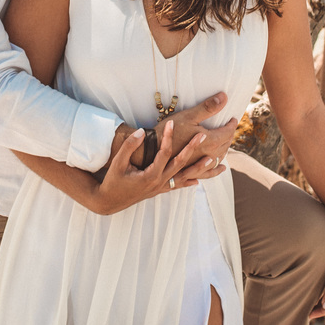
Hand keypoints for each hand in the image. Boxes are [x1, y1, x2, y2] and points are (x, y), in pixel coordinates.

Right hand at [89, 122, 214, 214]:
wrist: (109, 202)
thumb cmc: (113, 181)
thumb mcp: (118, 162)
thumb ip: (130, 146)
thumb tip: (141, 131)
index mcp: (150, 174)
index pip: (164, 152)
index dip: (168, 137)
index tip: (172, 123)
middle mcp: (159, 182)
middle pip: (181, 163)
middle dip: (193, 148)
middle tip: (204, 134)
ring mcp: (160, 188)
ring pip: (185, 177)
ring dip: (200, 168)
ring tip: (215, 161)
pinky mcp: (159, 191)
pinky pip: (178, 186)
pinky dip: (189, 182)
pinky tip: (198, 181)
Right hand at [163, 92, 235, 182]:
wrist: (152, 150)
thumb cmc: (170, 132)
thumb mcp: (189, 116)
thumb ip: (208, 108)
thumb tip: (224, 97)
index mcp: (210, 142)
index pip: (227, 133)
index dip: (231, 125)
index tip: (233, 119)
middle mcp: (208, 156)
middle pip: (225, 145)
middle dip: (229, 136)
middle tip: (230, 129)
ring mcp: (200, 165)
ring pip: (219, 158)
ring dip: (224, 150)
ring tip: (226, 143)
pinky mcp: (192, 171)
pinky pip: (209, 173)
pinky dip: (216, 169)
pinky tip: (220, 168)